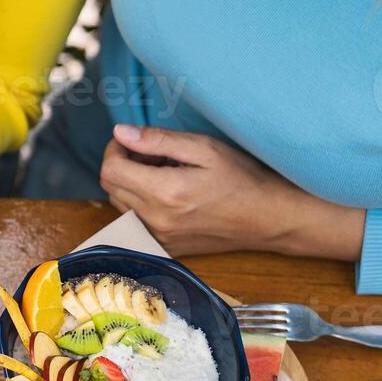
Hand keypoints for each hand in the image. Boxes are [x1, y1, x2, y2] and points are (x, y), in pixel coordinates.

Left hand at [98, 124, 360, 258]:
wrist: (271, 219)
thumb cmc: (243, 179)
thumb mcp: (204, 148)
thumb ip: (157, 140)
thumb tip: (120, 132)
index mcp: (163, 193)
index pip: (110, 169)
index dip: (115, 149)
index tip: (134, 141)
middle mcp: (155, 220)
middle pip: (110, 186)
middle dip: (123, 163)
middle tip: (153, 154)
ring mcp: (160, 237)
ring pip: (120, 204)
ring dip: (131, 184)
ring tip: (163, 172)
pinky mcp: (166, 247)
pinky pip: (135, 222)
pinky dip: (141, 204)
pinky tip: (168, 194)